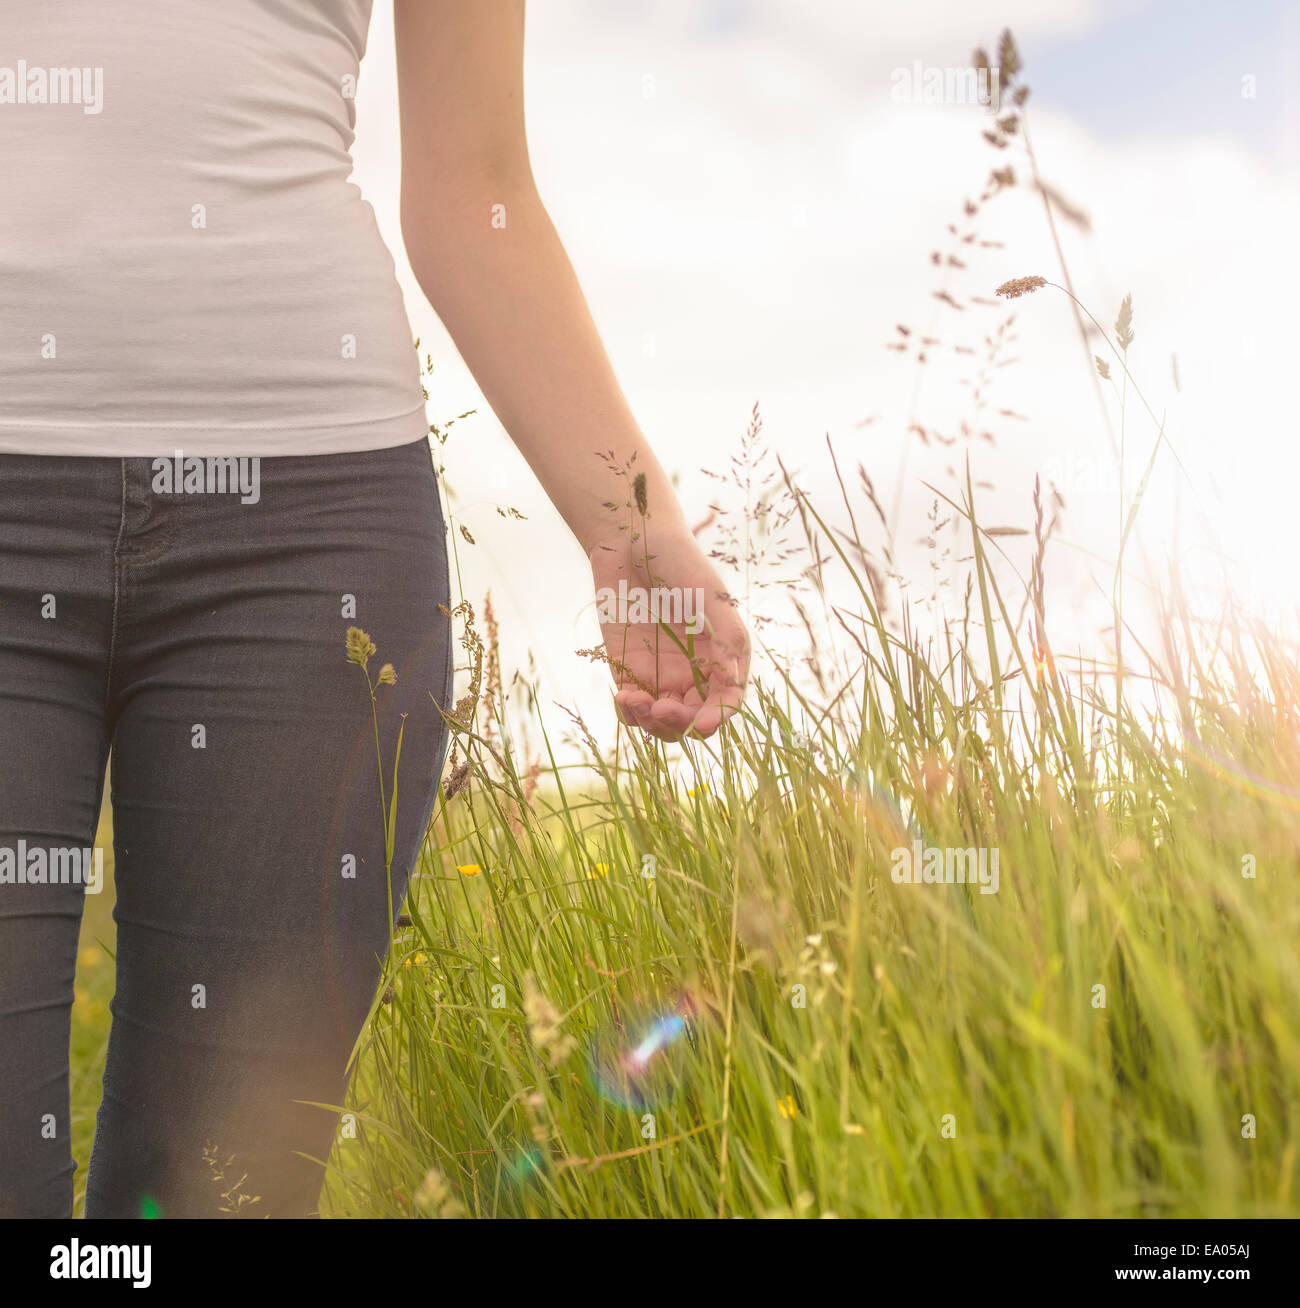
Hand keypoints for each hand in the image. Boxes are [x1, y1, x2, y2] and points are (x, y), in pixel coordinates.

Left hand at [589, 528, 749, 740]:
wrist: (633, 541)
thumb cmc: (679, 563)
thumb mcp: (709, 596)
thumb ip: (726, 637)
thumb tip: (732, 681)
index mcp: (722, 657)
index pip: (726, 700)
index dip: (717, 717)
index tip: (701, 724)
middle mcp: (695, 672)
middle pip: (693, 719)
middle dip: (679, 723)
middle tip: (660, 708)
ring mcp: (661, 675)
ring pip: (663, 722)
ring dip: (652, 723)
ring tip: (637, 701)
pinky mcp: (629, 672)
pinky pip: (633, 709)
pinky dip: (629, 712)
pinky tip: (624, 697)